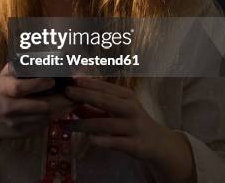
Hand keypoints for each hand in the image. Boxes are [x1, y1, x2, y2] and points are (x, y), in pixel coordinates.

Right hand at [0, 63, 75, 138]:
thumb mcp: (3, 77)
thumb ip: (19, 67)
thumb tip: (43, 55)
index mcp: (3, 90)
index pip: (21, 88)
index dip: (39, 84)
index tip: (53, 80)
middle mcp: (9, 107)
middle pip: (40, 106)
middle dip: (61, 100)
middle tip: (77, 94)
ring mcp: (15, 122)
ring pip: (45, 117)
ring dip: (63, 110)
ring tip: (76, 102)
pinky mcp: (21, 133)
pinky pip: (43, 125)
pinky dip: (55, 118)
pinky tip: (64, 111)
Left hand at [65, 77, 194, 181]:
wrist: (158, 143)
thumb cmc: (132, 122)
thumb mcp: (116, 110)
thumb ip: (93, 108)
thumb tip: (70, 103)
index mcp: (126, 96)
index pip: (105, 87)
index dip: (88, 83)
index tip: (71, 79)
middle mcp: (131, 109)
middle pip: (105, 100)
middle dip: (85, 95)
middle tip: (67, 93)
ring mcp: (134, 127)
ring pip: (106, 123)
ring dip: (85, 124)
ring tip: (67, 125)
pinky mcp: (135, 144)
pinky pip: (116, 142)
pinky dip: (102, 140)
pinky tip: (90, 139)